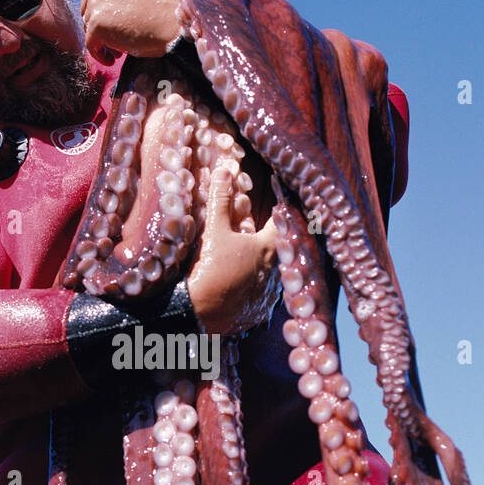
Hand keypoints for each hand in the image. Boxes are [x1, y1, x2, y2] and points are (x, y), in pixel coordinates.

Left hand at [80, 0, 181, 58]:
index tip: (112, 22)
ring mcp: (95, 3)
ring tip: (117, 50)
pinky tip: (111, 59)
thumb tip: (115, 2)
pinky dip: (99, 54)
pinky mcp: (96, 25)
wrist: (176, 21)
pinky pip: (91, 44)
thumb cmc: (166, 5)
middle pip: (88, 9)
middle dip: (100, 25)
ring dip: (101, 40)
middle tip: (115, 39)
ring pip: (88, 27)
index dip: (102, 9)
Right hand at [187, 168, 279, 336]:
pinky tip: (239, 284)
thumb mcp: (214, 230)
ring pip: (270, 273)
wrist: (201, 313)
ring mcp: (268, 295)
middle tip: (254, 231)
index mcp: (270, 249)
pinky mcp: (258, 312)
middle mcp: (276, 272)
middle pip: (276, 249)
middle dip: (265, 238)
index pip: (282, 223)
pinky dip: (252, 286)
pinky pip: (260, 295)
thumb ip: (221, 200)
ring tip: (245, 258)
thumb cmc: (212, 268)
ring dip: (260, 264)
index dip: (278, 211)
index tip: (276, 205)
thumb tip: (225, 171)